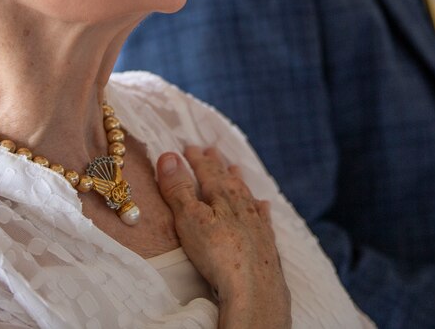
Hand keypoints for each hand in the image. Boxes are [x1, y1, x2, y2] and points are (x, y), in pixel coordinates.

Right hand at [156, 146, 289, 327]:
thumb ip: (179, 189)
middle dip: (217, 165)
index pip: (207, 170)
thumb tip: (169, 156)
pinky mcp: (266, 243)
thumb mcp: (190, 219)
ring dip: (238, 181)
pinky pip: (264, 218)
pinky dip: (261, 208)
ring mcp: (257, 223)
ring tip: (235, 169)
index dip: (196, 159)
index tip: (189, 147)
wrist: (254, 288)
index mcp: (223, 195)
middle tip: (212, 150)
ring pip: (246, 194)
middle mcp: (243, 204)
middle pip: (228, 179)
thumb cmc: (219, 253)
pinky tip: (263, 205)